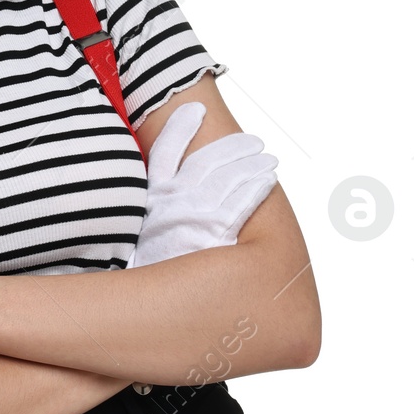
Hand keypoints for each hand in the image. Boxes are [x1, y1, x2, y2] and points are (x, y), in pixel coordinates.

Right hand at [128, 102, 279, 268]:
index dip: (180, 127)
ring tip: (268, 159)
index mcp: (152, 198)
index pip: (165, 151)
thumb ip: (156, 209)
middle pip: (206, 160)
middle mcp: (171, 201)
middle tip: (254, 141)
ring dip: (252, 164)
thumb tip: (170, 191)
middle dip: (233, 147)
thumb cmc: (157, 267)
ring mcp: (193, 215)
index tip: (196, 109)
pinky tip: (266, 180)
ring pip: (230, 177)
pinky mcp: (215, 233)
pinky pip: (241, 202)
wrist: (157, 304)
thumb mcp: (146, 232)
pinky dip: (255, 187)